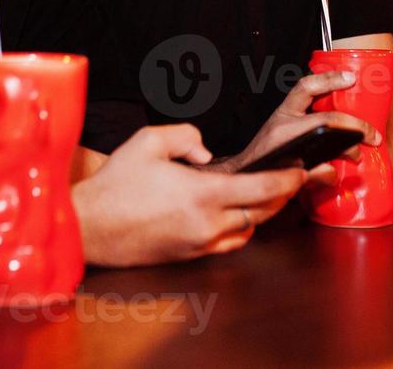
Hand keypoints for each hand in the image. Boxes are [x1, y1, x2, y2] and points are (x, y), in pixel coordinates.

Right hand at [73, 125, 305, 266]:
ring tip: (269, 191)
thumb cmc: (116, 184)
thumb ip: (186, 136)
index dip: (289, 179)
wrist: (89, 229)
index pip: (264, 188)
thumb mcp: (148, 141)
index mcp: (203, 194)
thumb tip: (207, 152)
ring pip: (249, 230)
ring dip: (263, 211)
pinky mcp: (190, 255)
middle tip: (296, 177)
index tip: (303, 168)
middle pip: (264, 212)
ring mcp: (200, 244)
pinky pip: (229, 243)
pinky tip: (237, 212)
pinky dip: (241, 228)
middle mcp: (208, 224)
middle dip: (284, 194)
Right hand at [218, 70, 378, 172]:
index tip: (351, 77)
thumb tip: (342, 136)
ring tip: (356, 155)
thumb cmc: (265, 154)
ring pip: (324, 146)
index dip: (329, 79)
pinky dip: (328, 175)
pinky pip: (316, 173)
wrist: (240, 177)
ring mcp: (285, 150)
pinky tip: (333, 175)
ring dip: (347, 150)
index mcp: (283, 114)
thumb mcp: (283, 132)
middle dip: (355, 126)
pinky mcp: (287, 173)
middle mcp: (283, 127)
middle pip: (326, 120)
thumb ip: (309, 128)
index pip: (305, 87)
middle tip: (372, 135)